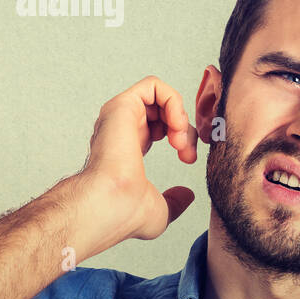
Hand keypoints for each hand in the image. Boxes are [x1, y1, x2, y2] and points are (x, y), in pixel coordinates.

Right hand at [80, 75, 199, 242]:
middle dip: (184, 126)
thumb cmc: (124, 213)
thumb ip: (174, 201)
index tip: (188, 159)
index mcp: (127, 148)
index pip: (161, 128)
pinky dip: (173, 101)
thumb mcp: (159, 210)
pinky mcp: (122, 105)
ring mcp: (119, 115)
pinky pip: (154, 85)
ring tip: (180, 138)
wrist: (110, 204)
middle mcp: (121, 129)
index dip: (183, 139)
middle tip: (186, 151)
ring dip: (179, 114)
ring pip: (159, 94)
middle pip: (163, 109)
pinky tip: (176, 124)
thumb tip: (187, 195)